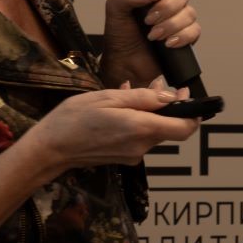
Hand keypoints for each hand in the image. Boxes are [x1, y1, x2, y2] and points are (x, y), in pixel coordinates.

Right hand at [27, 85, 199, 181]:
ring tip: (128, 92)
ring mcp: (132, 155)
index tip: (186, 96)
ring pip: (153, 131)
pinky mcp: (123, 158)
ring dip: (148, 112)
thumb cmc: (74, 119)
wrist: (51, 148)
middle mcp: (141, 146)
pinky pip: (139, 137)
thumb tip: (170, 97)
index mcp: (141, 129)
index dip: (192, 113)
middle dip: (166, 106)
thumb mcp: (108, 98)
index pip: (184, 128)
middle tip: (154, 84)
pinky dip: (136, 122)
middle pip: (169, 128)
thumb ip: (142, 98)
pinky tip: (119, 108)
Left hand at [100, 0, 200, 89]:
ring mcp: (179, 19)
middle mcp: (169, 1)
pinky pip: (195, 31)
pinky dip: (182, 36)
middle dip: (166, 8)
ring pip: (189, 13)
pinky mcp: (185, 36)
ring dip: (171, 25)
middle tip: (148, 20)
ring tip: (153, 35)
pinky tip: (167, 43)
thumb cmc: (120, 34)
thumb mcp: (115, 8)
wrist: (123, 62)